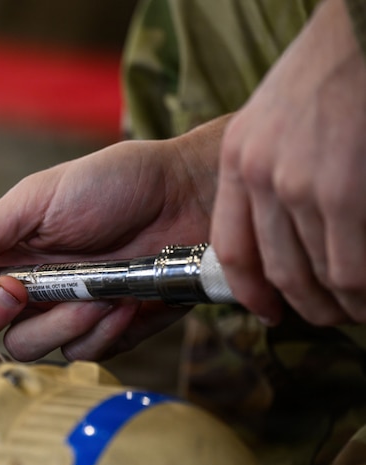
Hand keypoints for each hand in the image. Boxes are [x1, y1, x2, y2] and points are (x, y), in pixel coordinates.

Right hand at [0, 117, 227, 360]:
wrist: (192, 199)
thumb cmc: (117, 184)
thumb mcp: (38, 200)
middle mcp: (20, 290)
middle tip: (15, 289)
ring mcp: (60, 315)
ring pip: (28, 349)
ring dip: (63, 320)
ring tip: (98, 285)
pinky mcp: (101, 334)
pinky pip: (82, 355)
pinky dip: (104, 329)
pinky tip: (125, 299)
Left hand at [211, 0, 365, 325]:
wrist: (365, 27)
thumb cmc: (337, 67)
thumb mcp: (280, 114)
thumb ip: (274, 167)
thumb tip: (294, 222)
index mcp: (239, 158)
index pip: (233, 247)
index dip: (252, 290)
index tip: (270, 312)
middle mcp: (259, 176)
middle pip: (279, 270)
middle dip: (309, 305)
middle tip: (334, 315)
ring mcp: (299, 186)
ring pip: (318, 275)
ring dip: (344, 302)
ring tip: (360, 308)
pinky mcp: (341, 192)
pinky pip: (351, 267)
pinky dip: (364, 291)